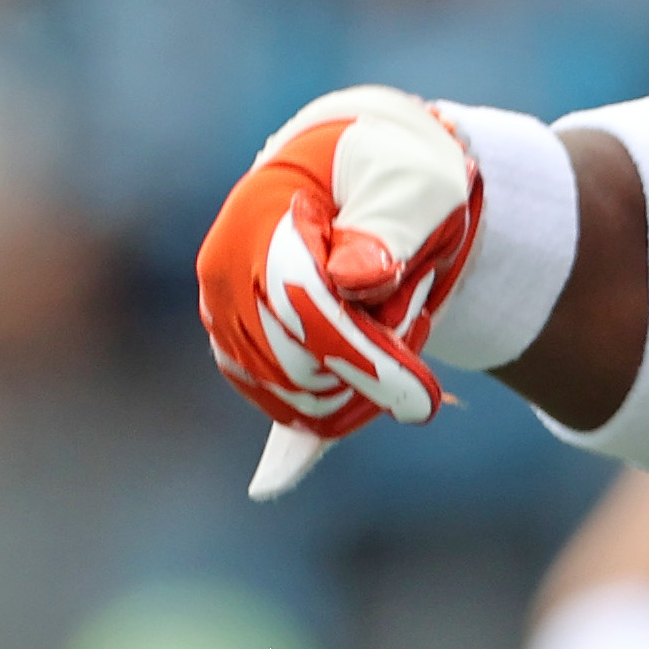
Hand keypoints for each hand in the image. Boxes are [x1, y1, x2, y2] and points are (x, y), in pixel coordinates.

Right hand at [195, 91, 485, 494]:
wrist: (362, 176)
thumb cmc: (394, 170)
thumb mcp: (414, 180)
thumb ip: (391, 223)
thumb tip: (354, 279)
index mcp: (261, 221)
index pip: (305, 309)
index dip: (365, 361)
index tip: (420, 402)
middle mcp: (227, 277)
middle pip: (301, 365)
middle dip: (374, 364)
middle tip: (416, 317)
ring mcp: (227, 320)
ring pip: (298, 397)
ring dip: (363, 384)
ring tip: (391, 323)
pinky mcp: (243, 354)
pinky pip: (279, 408)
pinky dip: (318, 424)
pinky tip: (283, 477)